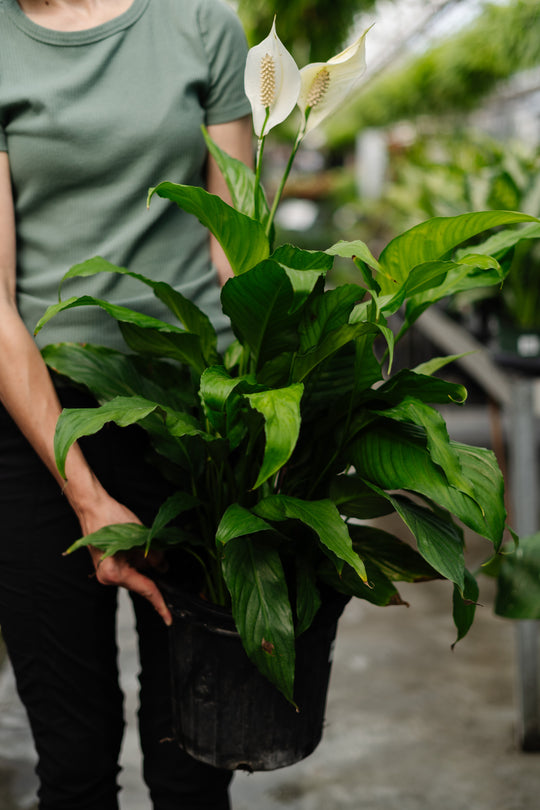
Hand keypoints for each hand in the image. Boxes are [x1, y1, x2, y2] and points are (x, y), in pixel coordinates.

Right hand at [69, 486, 172, 626]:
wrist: (92, 507)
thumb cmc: (111, 518)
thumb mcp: (140, 538)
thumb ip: (154, 556)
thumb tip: (163, 567)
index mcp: (114, 574)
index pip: (145, 589)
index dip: (160, 602)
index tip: (168, 617)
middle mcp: (108, 577)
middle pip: (140, 582)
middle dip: (154, 572)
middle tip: (162, 560)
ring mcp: (106, 572)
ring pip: (136, 574)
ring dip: (145, 564)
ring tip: (142, 542)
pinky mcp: (108, 565)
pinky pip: (129, 568)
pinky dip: (137, 561)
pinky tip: (138, 547)